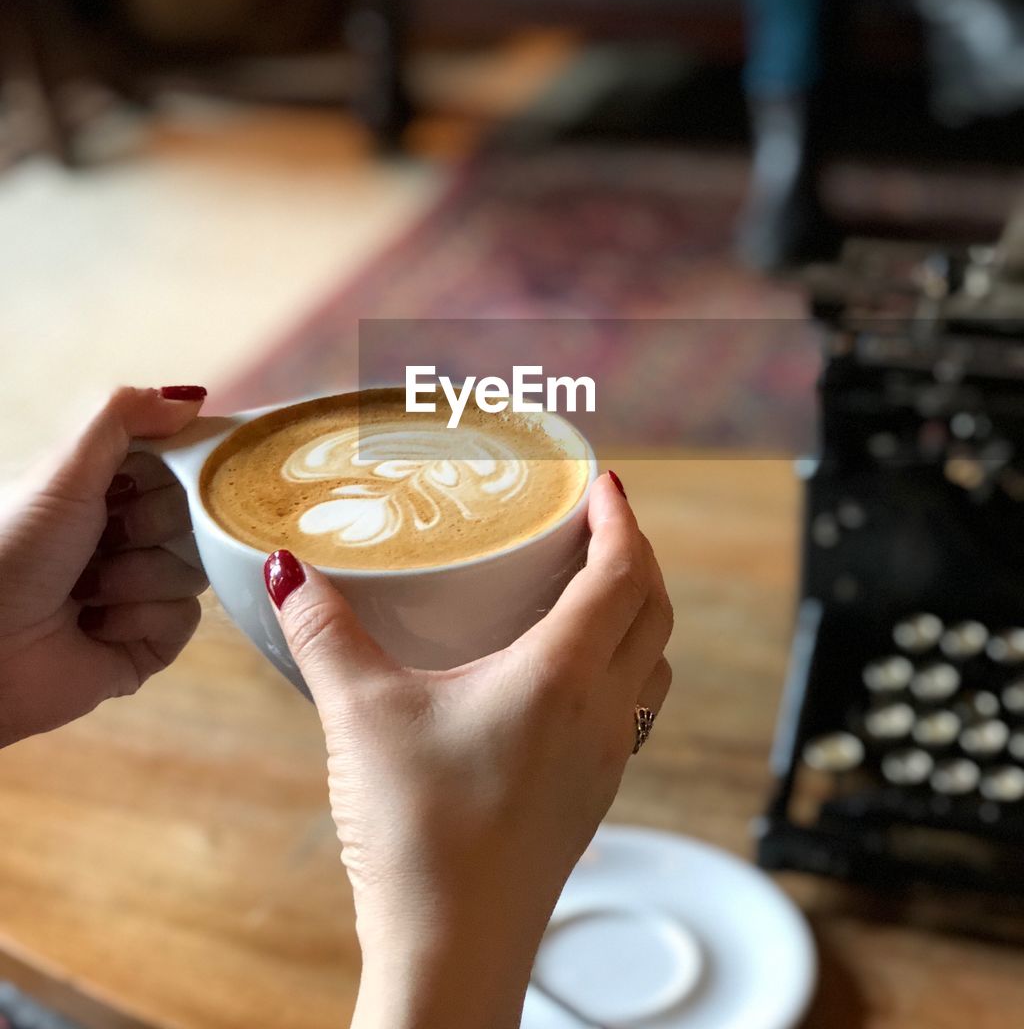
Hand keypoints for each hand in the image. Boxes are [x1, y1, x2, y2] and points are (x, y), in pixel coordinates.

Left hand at [0, 386, 208, 747]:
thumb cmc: (11, 548)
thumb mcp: (62, 470)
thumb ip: (123, 416)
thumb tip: (191, 398)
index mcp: (107, 490)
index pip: (180, 464)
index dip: (179, 469)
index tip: (146, 479)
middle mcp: (128, 537)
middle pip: (196, 515)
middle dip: (152, 525)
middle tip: (107, 538)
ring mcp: (141, 591)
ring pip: (194, 567)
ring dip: (139, 577)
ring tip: (87, 591)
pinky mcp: (148, 644)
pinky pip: (185, 618)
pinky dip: (141, 620)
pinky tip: (96, 627)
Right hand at [266, 474, 672, 1028]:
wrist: (452, 952)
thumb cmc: (419, 836)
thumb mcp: (361, 716)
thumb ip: (324, 633)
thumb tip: (289, 570)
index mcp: (564, 675)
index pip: (623, 571)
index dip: (621, 518)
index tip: (605, 483)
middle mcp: (604, 711)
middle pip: (654, 608)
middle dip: (636, 552)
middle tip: (598, 522)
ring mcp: (607, 759)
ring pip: (654, 659)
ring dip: (639, 609)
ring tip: (593, 584)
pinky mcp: (594, 795)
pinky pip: (635, 704)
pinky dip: (625, 661)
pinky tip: (570, 672)